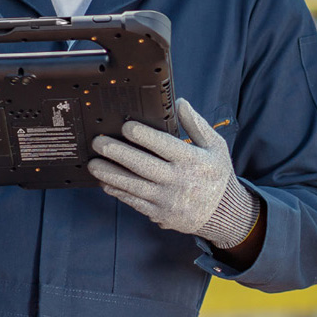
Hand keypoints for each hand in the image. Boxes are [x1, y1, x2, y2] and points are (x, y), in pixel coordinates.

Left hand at [88, 98, 258, 248]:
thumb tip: (179, 102)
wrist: (223, 212)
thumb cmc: (216, 173)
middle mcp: (179, 181)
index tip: (125, 126)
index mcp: (193, 161)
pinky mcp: (160, 214)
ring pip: (134, 186)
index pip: (165, 146)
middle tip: (98, 143)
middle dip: (118, 153)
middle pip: (143, 166)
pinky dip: (119, 192)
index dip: (144, 136)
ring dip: (110, 174)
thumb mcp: (215, 146)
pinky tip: (105, 182)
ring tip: (93, 164)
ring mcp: (168, 200)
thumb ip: (197, 124)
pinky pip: (135, 202)